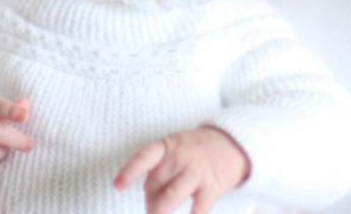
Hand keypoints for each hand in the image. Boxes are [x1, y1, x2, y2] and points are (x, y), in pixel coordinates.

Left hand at [113, 127, 250, 213]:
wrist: (232, 144)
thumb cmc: (193, 152)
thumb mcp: (174, 150)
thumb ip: (159, 173)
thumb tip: (149, 205)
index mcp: (167, 146)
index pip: (144, 157)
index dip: (130, 171)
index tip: (118, 186)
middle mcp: (181, 157)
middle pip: (154, 184)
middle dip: (149, 202)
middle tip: (153, 209)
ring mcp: (197, 171)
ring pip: (171, 197)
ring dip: (160, 213)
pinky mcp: (212, 187)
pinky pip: (198, 209)